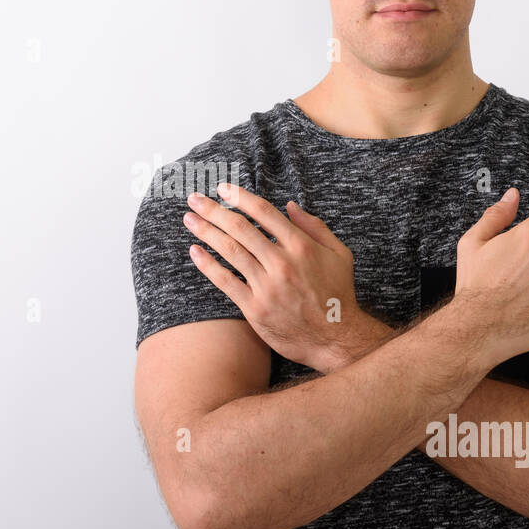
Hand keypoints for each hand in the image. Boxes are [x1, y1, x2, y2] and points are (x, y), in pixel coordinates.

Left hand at [182, 182, 364, 371]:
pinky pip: (226, 282)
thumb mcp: (339, 254)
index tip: (222, 188)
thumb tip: (290, 206)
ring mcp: (267, 287)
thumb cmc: (337, 294)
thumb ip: (315, 227)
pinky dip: (208, 265)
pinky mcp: (255, 309)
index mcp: (301, 246)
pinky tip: (195, 251)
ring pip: (230, 251)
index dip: (240, 197)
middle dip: (214, 210)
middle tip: (195, 199)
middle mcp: (282, 263)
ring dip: (206, 231)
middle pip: (240, 229)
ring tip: (189, 219)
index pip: (264, 213)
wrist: (335, 339)